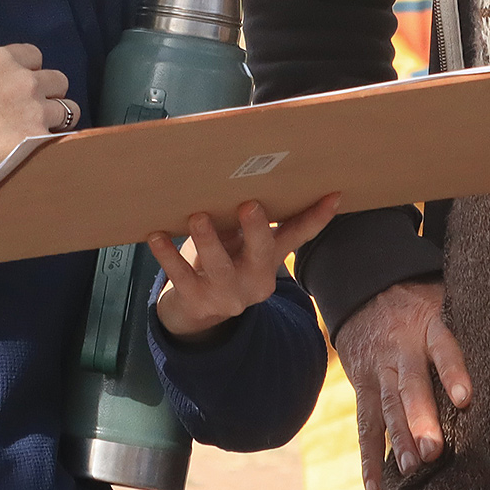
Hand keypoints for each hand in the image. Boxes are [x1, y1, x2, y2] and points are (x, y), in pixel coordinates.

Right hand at [0, 45, 69, 180]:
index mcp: (1, 59)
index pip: (35, 55)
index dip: (30, 70)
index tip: (21, 85)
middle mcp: (24, 79)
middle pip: (58, 80)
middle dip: (50, 93)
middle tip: (34, 109)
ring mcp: (35, 108)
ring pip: (69, 108)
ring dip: (57, 119)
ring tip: (42, 131)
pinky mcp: (39, 138)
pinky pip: (62, 138)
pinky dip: (54, 143)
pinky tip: (43, 150)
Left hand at [150, 195, 342, 341]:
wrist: (197, 313)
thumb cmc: (223, 262)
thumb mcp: (243, 246)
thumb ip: (251, 222)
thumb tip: (249, 175)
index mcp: (270, 260)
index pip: (298, 235)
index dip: (317, 217)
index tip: (333, 194)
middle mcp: (255, 279)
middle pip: (261, 252)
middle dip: (256, 229)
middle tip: (249, 204)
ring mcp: (226, 294)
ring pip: (219, 266)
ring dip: (208, 240)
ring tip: (198, 217)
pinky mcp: (197, 301)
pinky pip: (182, 276)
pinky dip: (167, 256)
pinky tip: (156, 236)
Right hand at [332, 280, 468, 489]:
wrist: (367, 290)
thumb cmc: (424, 305)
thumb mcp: (446, 302)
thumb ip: (472, 326)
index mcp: (430, 327)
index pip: (443, 348)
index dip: (452, 372)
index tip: (464, 399)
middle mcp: (402, 350)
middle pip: (410, 386)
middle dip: (420, 419)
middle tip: (433, 450)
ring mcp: (380, 370)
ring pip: (387, 407)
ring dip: (398, 439)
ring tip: (410, 468)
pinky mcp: (363, 388)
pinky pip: (365, 425)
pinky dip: (368, 459)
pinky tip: (375, 489)